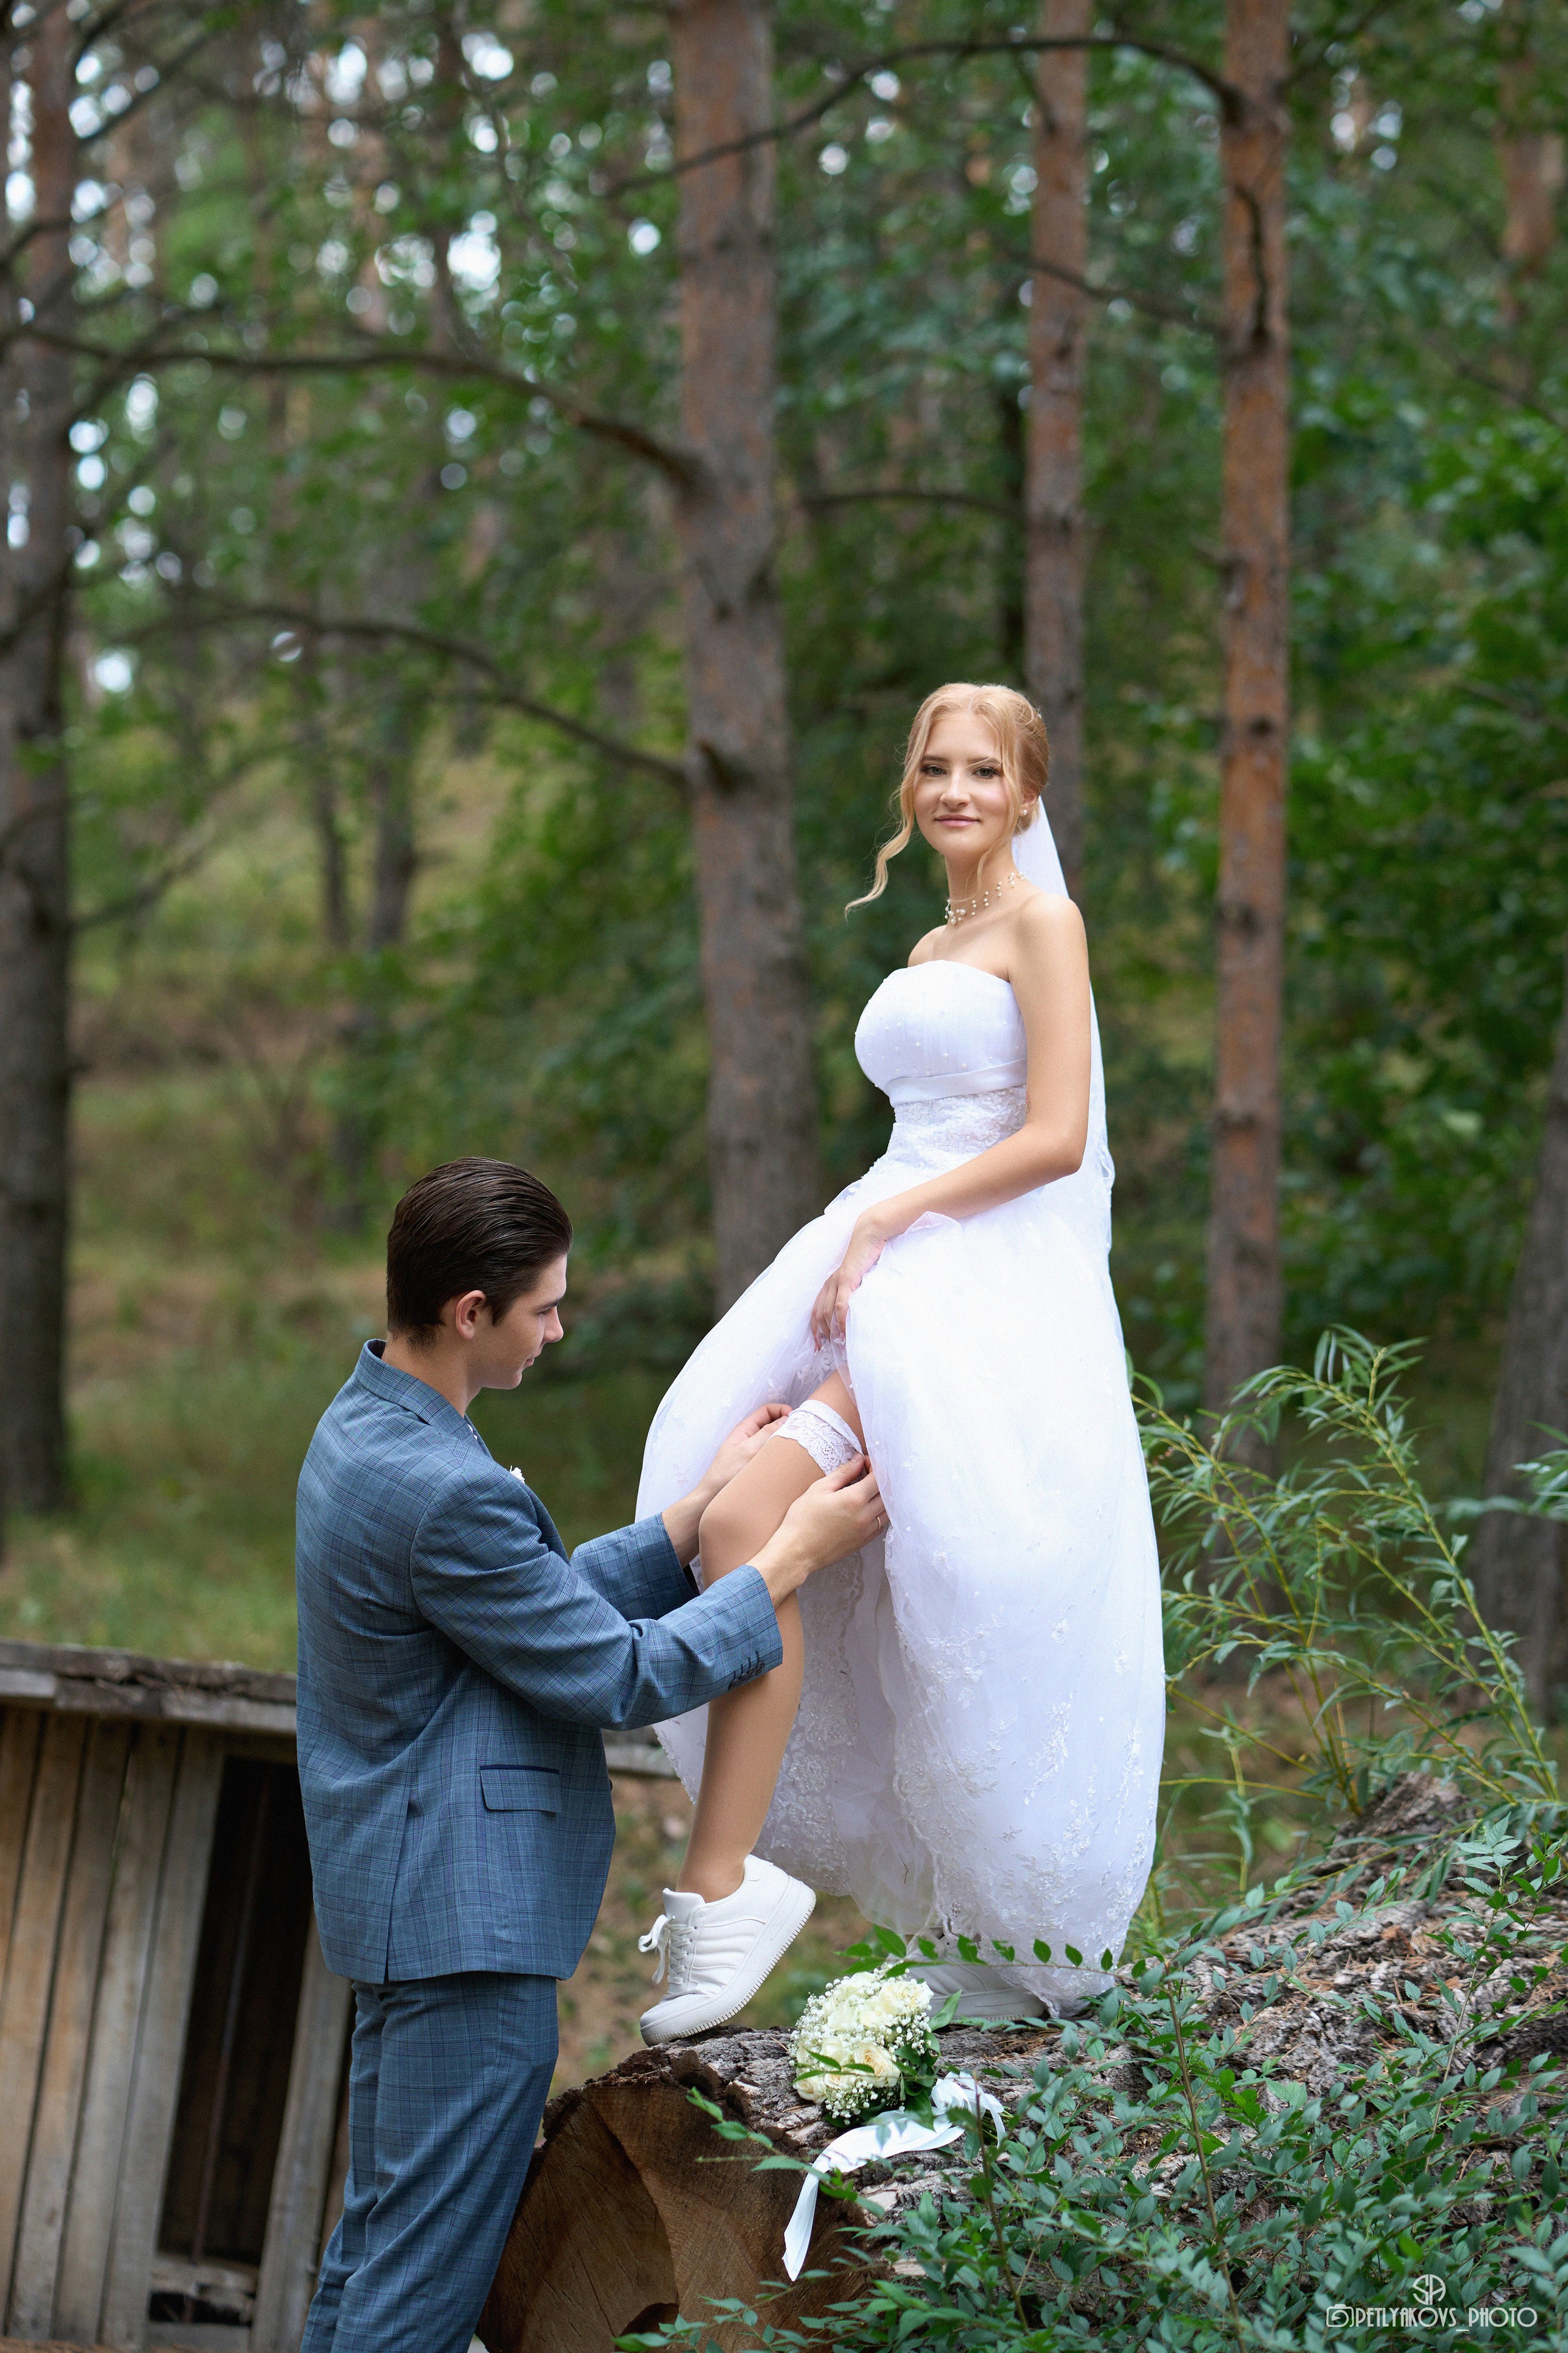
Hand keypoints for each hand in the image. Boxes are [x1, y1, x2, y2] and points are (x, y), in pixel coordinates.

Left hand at [661, 1402, 791, 1562]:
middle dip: (788, 1427)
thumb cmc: (725, 1476)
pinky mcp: (756, 1471)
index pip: (766, 1411)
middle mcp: (749, 1441)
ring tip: (800, 1451)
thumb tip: (788, 1418)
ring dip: (786, 1444)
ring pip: (774, 1444)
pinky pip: (772, 1460)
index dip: (782, 1411)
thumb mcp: (748, 1451)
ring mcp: (753, 1457)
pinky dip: (782, 1459)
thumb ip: (767, 1434)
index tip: (796, 1419)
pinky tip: (791, 1467)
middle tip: (803, 1435)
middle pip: (772, 1426)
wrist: (709, 1503)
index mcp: (744, 1431)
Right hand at [752, 1456, 885, 1606]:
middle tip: (868, 1473)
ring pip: (887, 1509)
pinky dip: (880, 1512)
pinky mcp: (863, 1541)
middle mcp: (865, 1516)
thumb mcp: (819, 1489)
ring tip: (868, 1490)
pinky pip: (881, 1524)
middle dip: (881, 1479)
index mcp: (854, 1500)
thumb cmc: (802, 1519)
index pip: (878, 1477)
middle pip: (887, 1493)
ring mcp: (866, 1531)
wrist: (796, 1552)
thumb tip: (858, 1460)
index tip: (865, 1462)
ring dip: (883, 1496)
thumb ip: (842, 1473)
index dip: (875, 1465)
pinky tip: (867, 1507)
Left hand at [809, 1219, 887, 1347]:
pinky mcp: (847, 1280)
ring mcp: (836, 1282)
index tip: (818, 1345)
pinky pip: (840, 1304)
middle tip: (824, 1349)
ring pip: (827, 1312)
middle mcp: (829, 1284)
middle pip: (818, 1314)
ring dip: (832, 1330)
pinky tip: (844, 1330)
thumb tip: (857, 1311)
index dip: (815, 1329)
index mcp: (829, 1285)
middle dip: (819, 1333)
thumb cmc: (866, 1257)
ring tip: (838, 1343)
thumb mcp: (858, 1278)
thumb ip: (855, 1292)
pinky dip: (840, 1319)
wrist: (869, 1237)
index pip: (816, 1310)